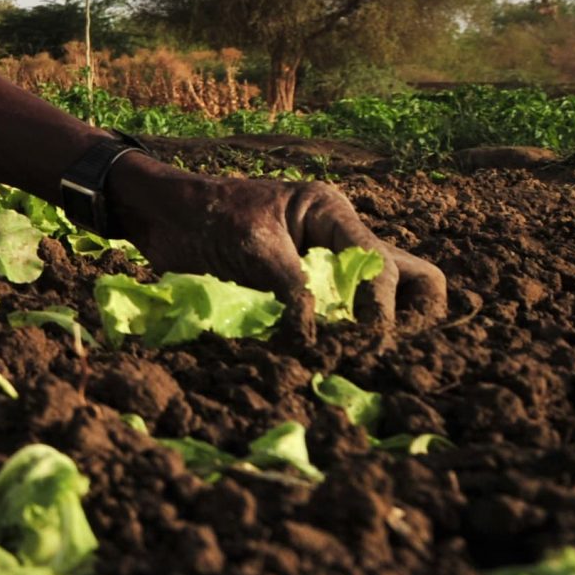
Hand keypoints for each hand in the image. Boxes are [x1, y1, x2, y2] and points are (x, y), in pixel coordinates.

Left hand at [112, 159, 447, 333]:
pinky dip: (334, 341)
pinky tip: (321, 359)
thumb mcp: (251, 245)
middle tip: (372, 345)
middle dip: (403, 315)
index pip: (381, 263)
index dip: (380, 303)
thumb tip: (315, 337)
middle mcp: (340, 242)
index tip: (366, 334)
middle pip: (411, 277)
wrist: (163, 219)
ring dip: (373, 332)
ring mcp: (326, 270)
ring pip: (380, 302)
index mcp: (331, 215)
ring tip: (353, 356)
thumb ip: (289, 286)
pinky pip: (337, 321)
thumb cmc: (207, 216)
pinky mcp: (304, 297)